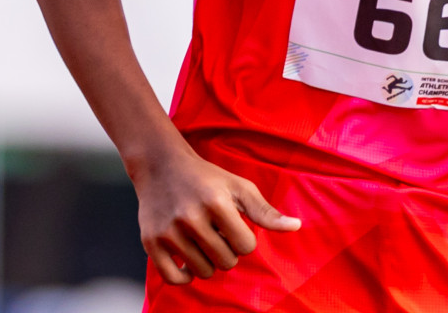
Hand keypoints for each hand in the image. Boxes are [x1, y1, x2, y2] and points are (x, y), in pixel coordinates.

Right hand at [132, 146, 300, 284]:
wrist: (161, 166)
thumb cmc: (208, 178)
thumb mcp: (239, 188)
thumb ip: (266, 212)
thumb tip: (297, 227)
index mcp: (216, 202)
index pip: (246, 246)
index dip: (244, 239)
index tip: (234, 227)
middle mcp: (191, 218)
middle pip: (226, 262)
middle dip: (227, 252)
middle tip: (217, 234)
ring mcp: (168, 232)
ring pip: (203, 272)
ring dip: (208, 262)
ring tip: (202, 241)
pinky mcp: (150, 243)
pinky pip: (173, 279)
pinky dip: (185, 276)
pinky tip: (188, 261)